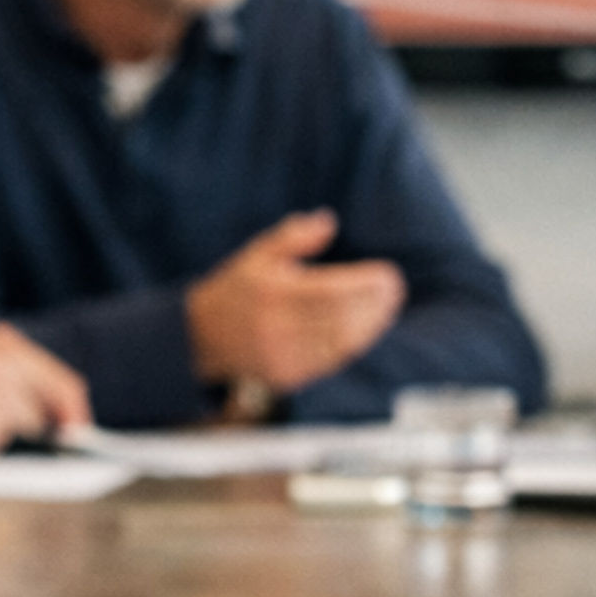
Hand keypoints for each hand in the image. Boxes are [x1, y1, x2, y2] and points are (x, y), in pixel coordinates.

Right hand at [187, 210, 405, 394]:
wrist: (201, 337)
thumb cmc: (238, 289)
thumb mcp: (257, 253)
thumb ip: (293, 237)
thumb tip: (327, 221)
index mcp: (271, 292)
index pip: (331, 291)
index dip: (365, 285)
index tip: (388, 275)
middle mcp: (275, 326)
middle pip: (339, 318)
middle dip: (373, 305)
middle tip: (394, 290)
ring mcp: (280, 354)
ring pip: (338, 343)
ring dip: (369, 326)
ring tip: (387, 309)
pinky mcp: (285, 375)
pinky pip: (328, 362)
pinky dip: (352, 346)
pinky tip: (366, 330)